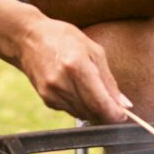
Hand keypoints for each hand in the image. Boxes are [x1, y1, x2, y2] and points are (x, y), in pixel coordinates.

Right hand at [13, 15, 129, 124]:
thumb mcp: (93, 51)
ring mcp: (51, 92)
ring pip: (81, 114)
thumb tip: (125, 105)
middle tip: (114, 106)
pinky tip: (76, 89)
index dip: (114, 114)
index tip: (123, 115)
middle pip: (91, 111)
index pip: (99, 103)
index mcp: (77, 66)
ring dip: (93, 110)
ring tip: (93, 91)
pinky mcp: (46, 98)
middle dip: (106, 113)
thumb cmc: (64, 38)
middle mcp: (62, 82)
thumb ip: (109, 81)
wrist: (28, 38)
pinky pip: (70, 110)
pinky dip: (79, 105)